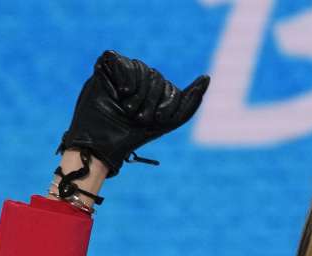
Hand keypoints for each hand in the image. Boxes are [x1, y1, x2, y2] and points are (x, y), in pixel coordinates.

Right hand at [57, 50, 209, 176]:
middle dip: (151, 101)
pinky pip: (118, 59)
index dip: (167, 103)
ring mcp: (123, 72)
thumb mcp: (171, 120)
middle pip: (156, 77)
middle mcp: (140, 79)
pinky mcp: (105, 67)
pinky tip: (121, 92)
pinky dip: (123, 77)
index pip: (169, 88)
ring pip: (140, 68)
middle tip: (140, 118)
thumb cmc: (135, 134)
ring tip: (127, 109)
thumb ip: (191, 101)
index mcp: (155, 91)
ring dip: (137, 94)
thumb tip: (207, 76)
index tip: (159, 119)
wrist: (105, 141)